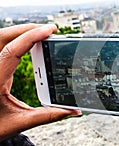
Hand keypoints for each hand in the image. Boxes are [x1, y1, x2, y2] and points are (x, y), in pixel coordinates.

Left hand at [0, 24, 79, 140]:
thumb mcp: (20, 122)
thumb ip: (47, 116)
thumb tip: (72, 111)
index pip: (12, 50)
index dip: (32, 37)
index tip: (49, 31)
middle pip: (4, 37)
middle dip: (27, 30)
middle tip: (49, 30)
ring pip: (2, 40)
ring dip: (22, 34)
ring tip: (42, 34)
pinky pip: (4, 48)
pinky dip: (18, 42)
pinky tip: (30, 45)